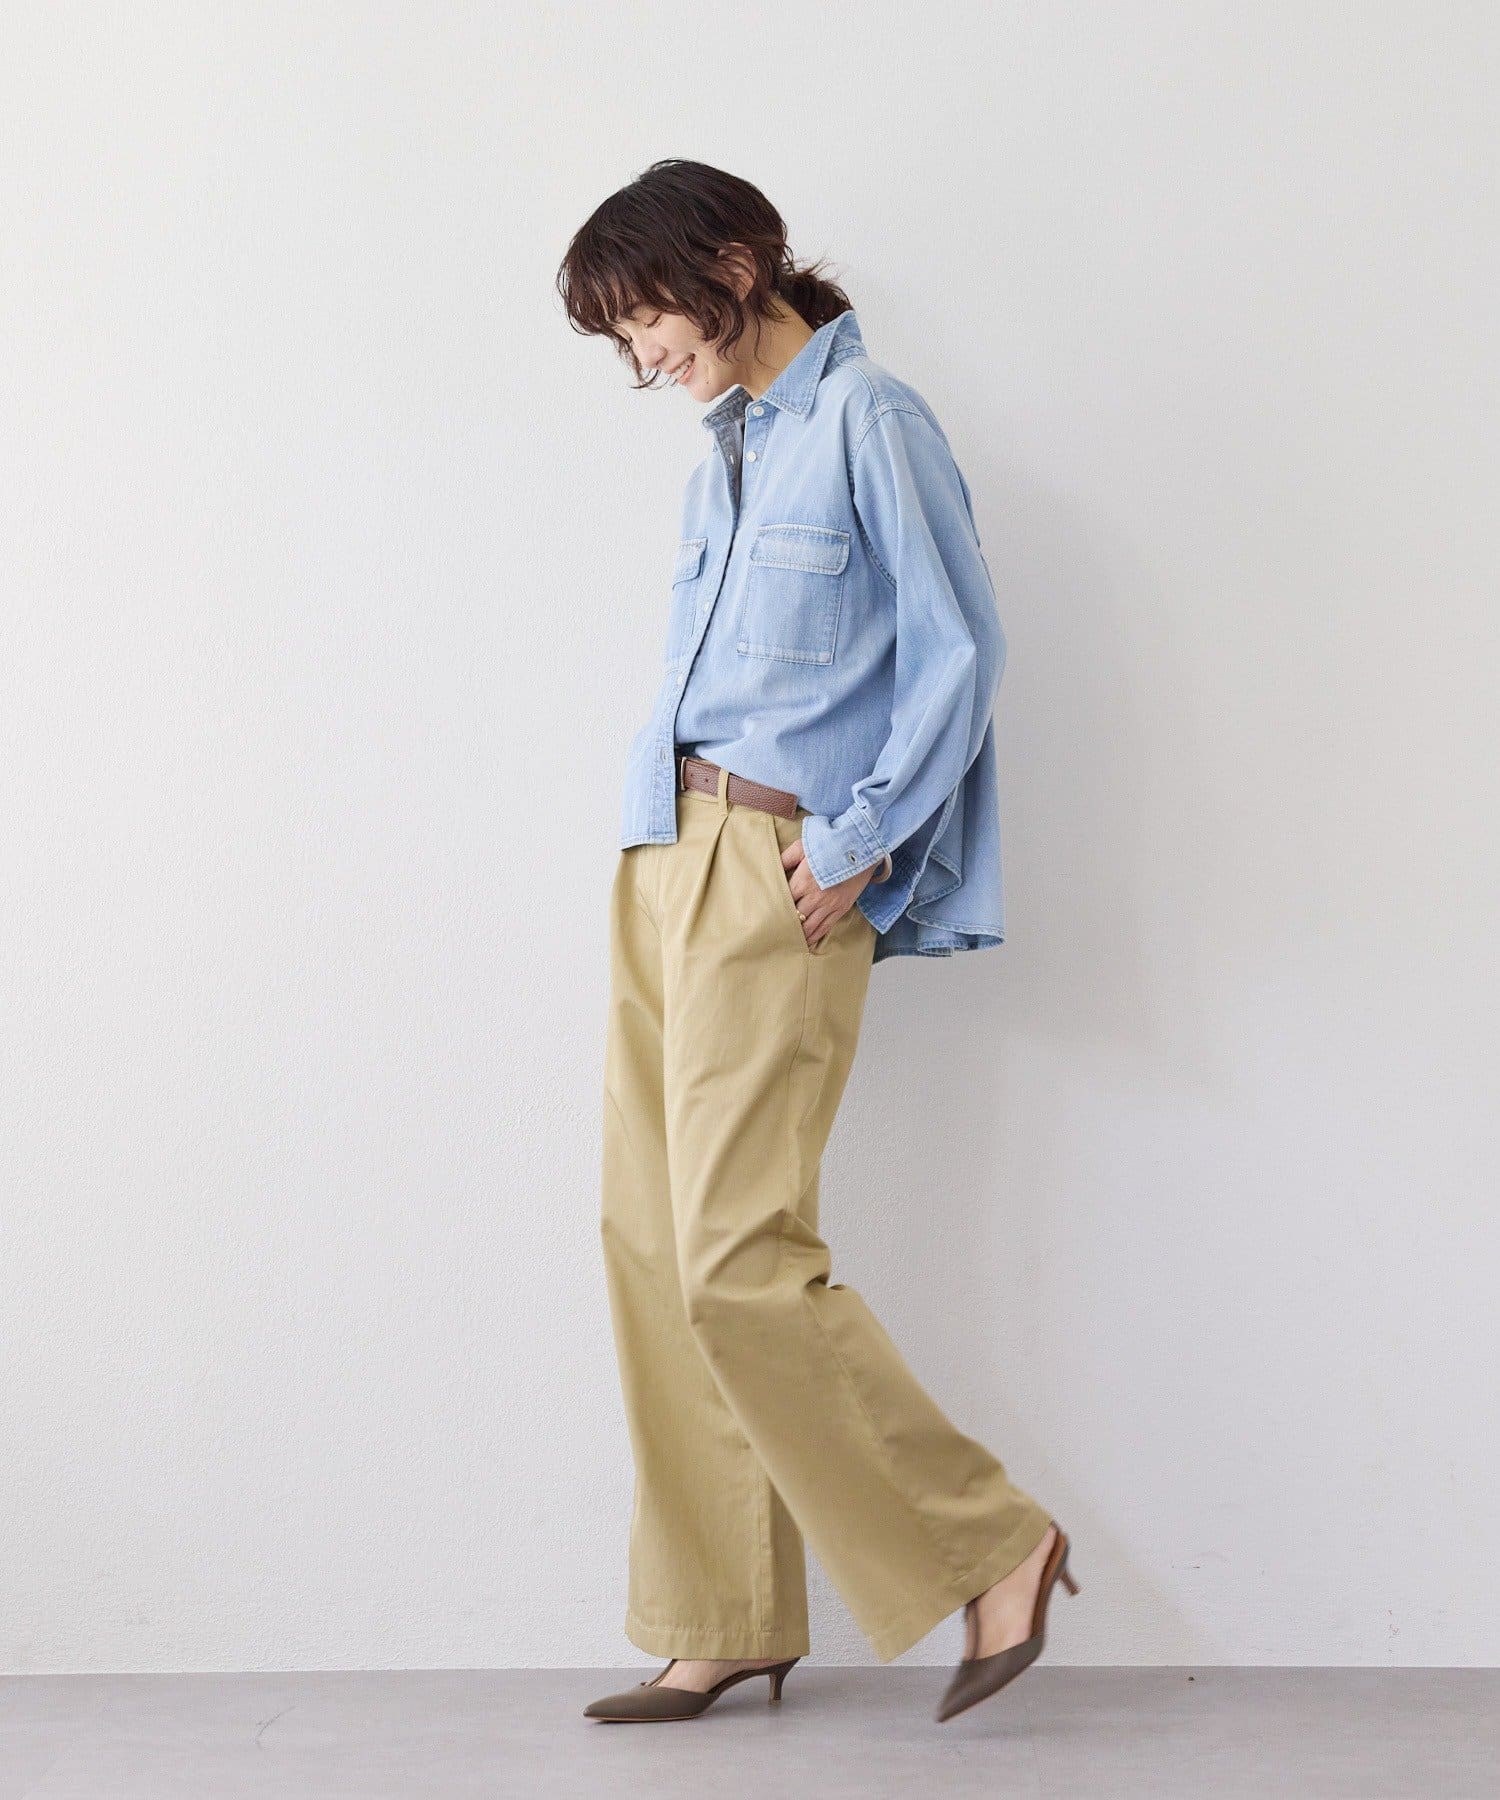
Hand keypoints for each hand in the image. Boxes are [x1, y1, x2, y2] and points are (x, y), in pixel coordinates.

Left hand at [779, 835, 877, 949]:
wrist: (861, 849)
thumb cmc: (830, 844)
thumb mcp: (804, 846)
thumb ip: (786, 858)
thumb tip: (772, 868)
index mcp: (803, 882)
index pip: (783, 901)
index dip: (775, 908)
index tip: (766, 915)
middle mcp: (815, 897)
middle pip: (795, 917)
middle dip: (784, 925)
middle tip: (773, 933)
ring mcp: (829, 905)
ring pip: (809, 927)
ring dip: (798, 935)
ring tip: (787, 943)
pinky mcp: (841, 909)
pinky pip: (825, 928)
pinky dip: (814, 937)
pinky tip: (806, 943)